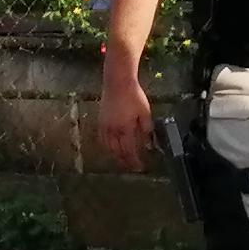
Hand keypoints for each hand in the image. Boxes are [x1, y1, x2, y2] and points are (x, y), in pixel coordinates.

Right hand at [97, 57, 153, 174]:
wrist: (118, 82)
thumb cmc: (134, 96)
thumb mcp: (145, 112)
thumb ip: (146, 129)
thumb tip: (148, 144)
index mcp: (126, 129)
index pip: (130, 151)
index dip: (134, 161)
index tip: (140, 167)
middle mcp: (113, 130)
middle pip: (118, 152)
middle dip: (125, 162)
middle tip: (131, 167)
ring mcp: (105, 126)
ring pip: (109, 148)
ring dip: (116, 156)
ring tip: (122, 161)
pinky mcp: (100, 121)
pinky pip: (102, 140)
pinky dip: (107, 147)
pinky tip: (111, 149)